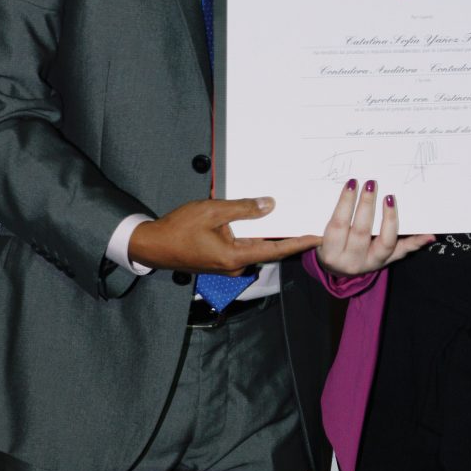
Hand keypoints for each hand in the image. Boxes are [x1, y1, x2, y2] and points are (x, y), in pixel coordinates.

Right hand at [129, 198, 320, 274]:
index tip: (318, 237)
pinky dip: (257, 236)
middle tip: (309, 222)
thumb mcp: (213, 211)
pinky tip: (264, 222)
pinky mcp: (221, 260)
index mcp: (236, 256)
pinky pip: (245, 247)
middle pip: (269, 250)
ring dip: (273, 236)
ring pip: (257, 248)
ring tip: (292, 219)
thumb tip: (270, 205)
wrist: (152, 245)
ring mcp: (228, 265)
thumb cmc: (179, 228)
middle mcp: (235, 265)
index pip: (276, 250)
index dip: (299, 243)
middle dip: (289, 237)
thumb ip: (243, 208)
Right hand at [317, 179, 434, 275]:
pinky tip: (428, 234)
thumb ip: (327, 218)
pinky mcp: (387, 261)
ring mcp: (372, 262)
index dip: (345, 203)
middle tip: (371, 184)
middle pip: (361, 232)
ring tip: (390, 198)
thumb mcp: (318, 236)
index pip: (338, 225)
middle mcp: (352, 261)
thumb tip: (344, 189)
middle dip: (367, 205)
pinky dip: (416, 242)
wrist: (338, 268)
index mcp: (331, 253)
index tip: (352, 183)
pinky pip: (403, 251)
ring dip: (389, 218)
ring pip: (385, 242)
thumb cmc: (330, 244)